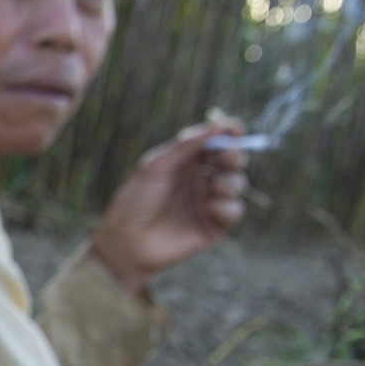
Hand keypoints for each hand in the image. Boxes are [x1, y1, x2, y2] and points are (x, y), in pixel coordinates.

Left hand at [89, 117, 251, 296]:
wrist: (127, 241)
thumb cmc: (136, 200)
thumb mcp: (155, 166)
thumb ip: (186, 145)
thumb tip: (217, 125)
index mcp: (187, 160)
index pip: (216, 140)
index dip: (230, 132)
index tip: (235, 129)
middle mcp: (201, 178)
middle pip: (232, 159)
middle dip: (236, 155)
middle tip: (229, 158)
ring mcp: (208, 201)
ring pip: (237, 183)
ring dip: (232, 181)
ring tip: (216, 187)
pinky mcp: (214, 225)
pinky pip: (235, 210)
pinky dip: (228, 206)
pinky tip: (212, 208)